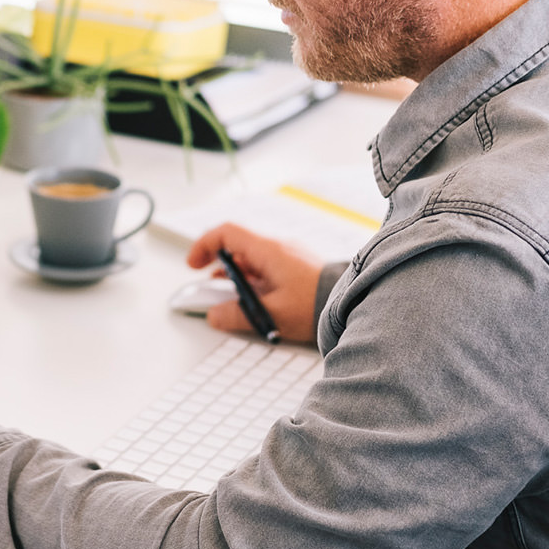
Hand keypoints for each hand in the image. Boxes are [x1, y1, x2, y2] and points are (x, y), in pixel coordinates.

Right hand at [187, 222, 323, 343]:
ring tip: (235, 303)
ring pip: (251, 261)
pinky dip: (254, 282)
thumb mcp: (272, 314)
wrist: (354, 302)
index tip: (194, 265)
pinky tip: (258, 303)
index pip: (226, 233)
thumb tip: (215, 315)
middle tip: (213, 292)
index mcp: (267, 250)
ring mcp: (288, 256)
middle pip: (236, 249)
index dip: (204, 245)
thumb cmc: (317, 303)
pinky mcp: (297, 268)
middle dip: (219, 270)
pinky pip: (266, 269)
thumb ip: (238, 315)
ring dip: (237, 279)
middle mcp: (277, 248)